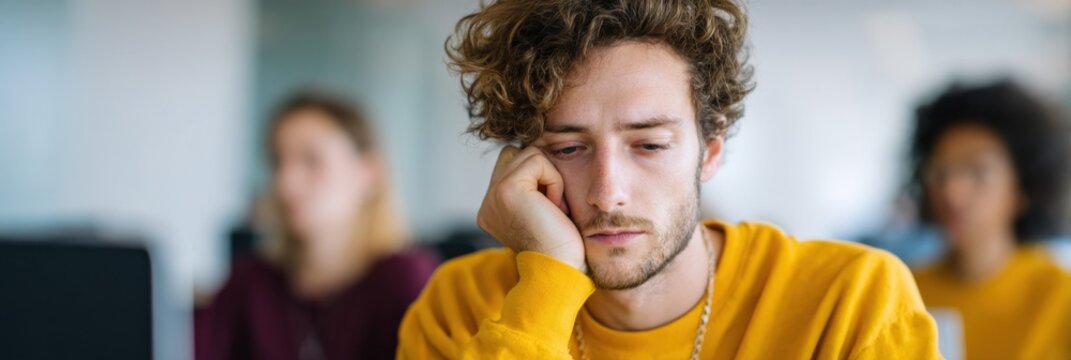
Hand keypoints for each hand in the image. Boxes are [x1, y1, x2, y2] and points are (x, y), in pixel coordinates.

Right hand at [477, 145, 586, 272]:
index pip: (511, 165)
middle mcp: (488, 203)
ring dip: (550, 177)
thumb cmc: (563, 246)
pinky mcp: (507, 190)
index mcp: (492, 209)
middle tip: (554, 206)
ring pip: (528, 153)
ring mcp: (493, 195)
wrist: (562, 271)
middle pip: (517, 154)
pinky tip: (556, 208)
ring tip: (555, 208)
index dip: (538, 176)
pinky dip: (555, 180)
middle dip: (542, 172)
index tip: (551, 208)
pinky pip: (538, 160)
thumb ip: (532, 187)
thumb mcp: (541, 212)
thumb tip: (540, 153)